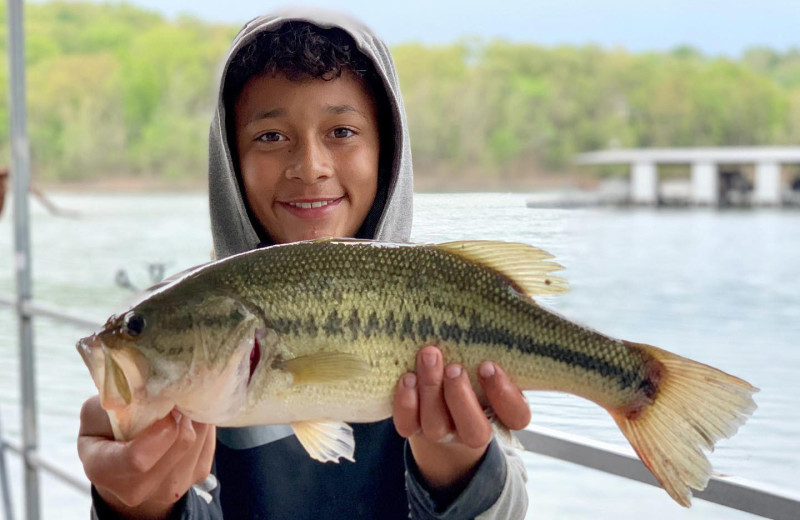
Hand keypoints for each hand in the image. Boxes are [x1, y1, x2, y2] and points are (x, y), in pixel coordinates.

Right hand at [77, 395, 215, 519]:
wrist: (123, 466)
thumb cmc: (106, 432)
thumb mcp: (96, 413)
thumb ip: (118, 402)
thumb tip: (153, 388)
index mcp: (103, 470)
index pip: (138, 458)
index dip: (160, 425)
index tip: (163, 401)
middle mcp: (137, 488)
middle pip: (181, 443)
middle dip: (182, 412)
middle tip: (174, 395)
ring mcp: (170, 488)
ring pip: (199, 439)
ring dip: (193, 415)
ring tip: (178, 406)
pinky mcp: (196, 477)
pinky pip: (209, 441)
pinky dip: (201, 424)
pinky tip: (185, 419)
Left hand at [392, 346, 530, 491]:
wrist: (438, 398)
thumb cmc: (472, 369)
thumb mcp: (488, 360)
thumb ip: (496, 348)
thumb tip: (505, 311)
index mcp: (502, 413)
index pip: (516, 416)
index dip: (503, 394)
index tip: (488, 365)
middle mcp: (473, 429)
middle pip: (474, 430)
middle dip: (461, 397)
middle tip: (454, 367)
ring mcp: (442, 432)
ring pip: (437, 425)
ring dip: (431, 390)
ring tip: (429, 356)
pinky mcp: (413, 429)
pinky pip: (407, 424)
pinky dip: (405, 402)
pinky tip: (407, 377)